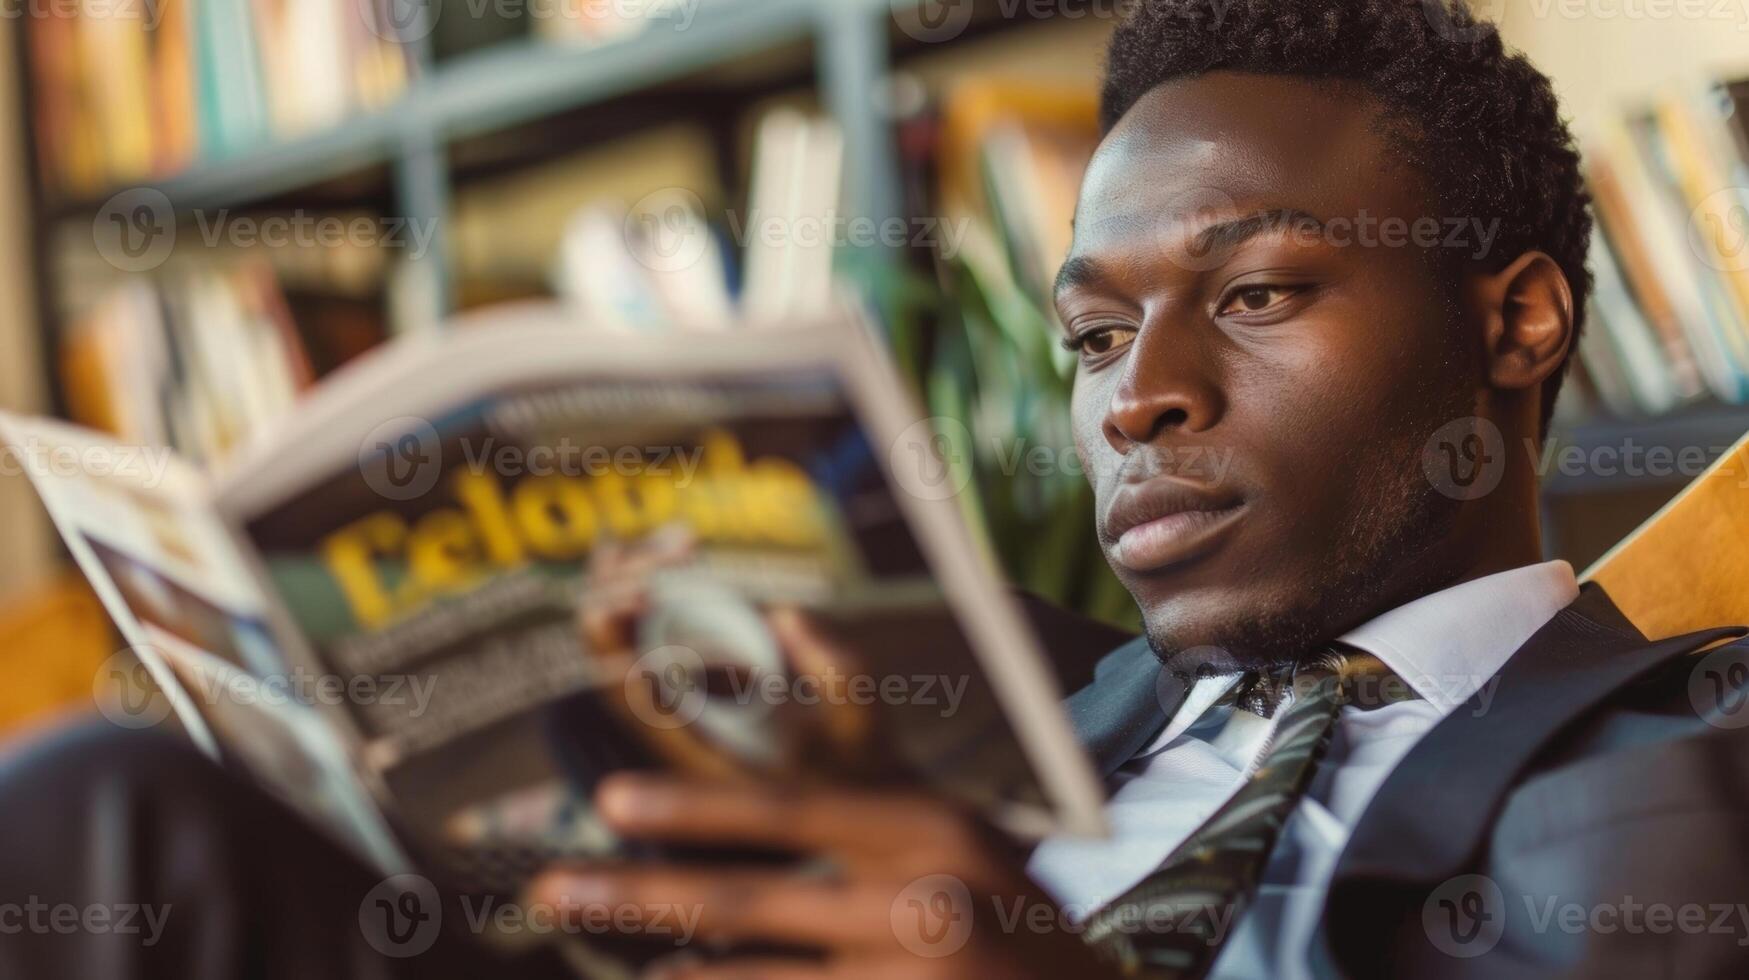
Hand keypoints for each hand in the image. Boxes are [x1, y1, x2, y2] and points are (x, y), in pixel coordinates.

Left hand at [527, 774, 1115, 978]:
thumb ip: (866, 738)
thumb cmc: (1009, 908)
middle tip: (553, 888)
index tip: (609, 799)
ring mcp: (910, 979)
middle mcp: (919, 906)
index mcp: (929, 831)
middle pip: (750, 901)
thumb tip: (792, 620)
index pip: (792, 811)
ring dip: (677, 974)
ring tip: (623, 961)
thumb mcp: (952, 819)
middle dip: (639, 896)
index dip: (692, 806)